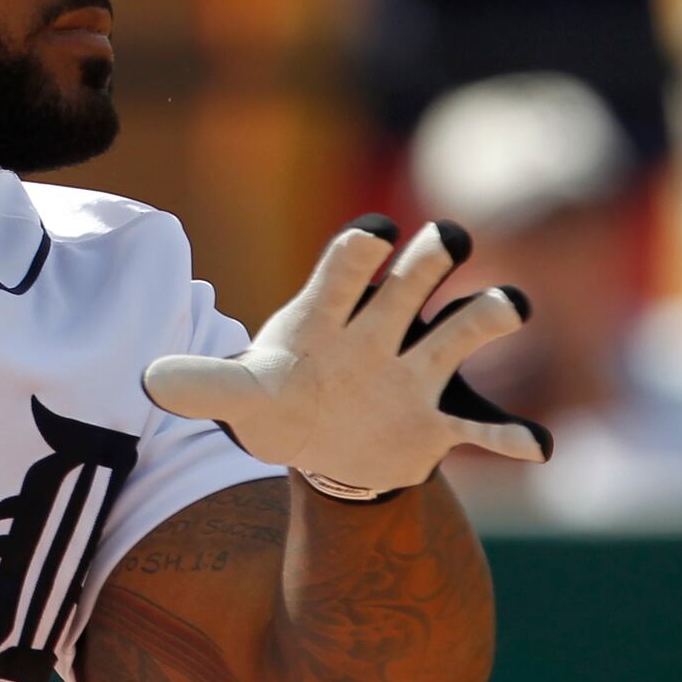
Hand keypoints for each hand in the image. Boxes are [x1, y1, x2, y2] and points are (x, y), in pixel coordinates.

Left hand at [142, 218, 550, 500]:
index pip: (345, 269)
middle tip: (445, 239)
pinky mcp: (438, 423)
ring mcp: (414, 374)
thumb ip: (203, 384)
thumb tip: (146, 380)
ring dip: (487, 317)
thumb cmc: (277, 400)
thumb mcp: (239, 397)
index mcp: (328, 316)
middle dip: (429, 259)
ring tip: (506, 307)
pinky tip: (535, 445)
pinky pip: (482, 429)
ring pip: (462, 335)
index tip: (373, 236)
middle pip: (410, 283)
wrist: (317, 444)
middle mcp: (379, 332)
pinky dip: (510, 437)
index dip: (358, 250)